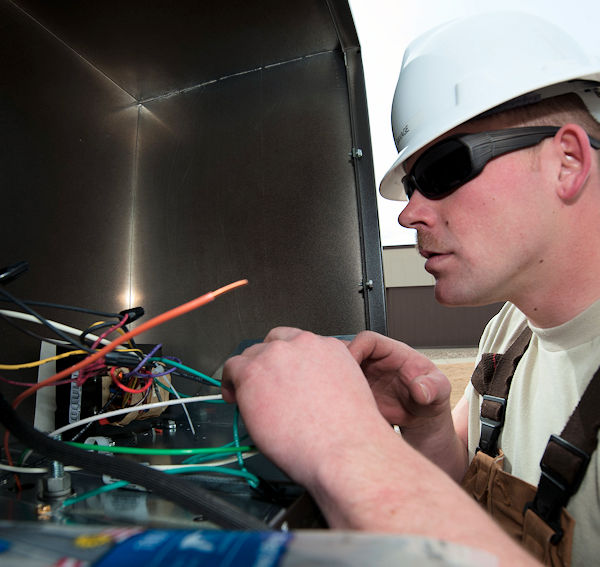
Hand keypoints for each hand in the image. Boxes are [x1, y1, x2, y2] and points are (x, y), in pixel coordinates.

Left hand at [221, 327, 394, 487]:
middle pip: (273, 343)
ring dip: (249, 372)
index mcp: (329, 348)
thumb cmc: (348, 433)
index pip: (299, 343)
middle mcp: (303, 345)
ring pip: (252, 354)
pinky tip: (233, 396)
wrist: (343, 450)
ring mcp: (277, 355)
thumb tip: (303, 388)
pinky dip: (230, 381)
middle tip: (263, 385)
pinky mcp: (254, 371)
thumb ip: (322, 378)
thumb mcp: (345, 390)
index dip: (287, 361)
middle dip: (267, 363)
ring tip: (247, 393)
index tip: (281, 374)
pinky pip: (232, 367)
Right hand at [347, 331, 451, 429]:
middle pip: (346, 350)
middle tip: (339, 383)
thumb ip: (433, 386)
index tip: (351, 363)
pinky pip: (340, 390)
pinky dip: (337, 397)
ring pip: (339, 370)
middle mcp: (373, 362)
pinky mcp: (356, 392)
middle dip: (338, 363)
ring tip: (341, 398)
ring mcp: (363, 377)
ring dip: (336, 381)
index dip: (356, 348)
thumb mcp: (440, 389)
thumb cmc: (431, 395)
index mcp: (392, 352)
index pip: (367, 340)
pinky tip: (344, 409)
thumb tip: (420, 389)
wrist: (423, 416)